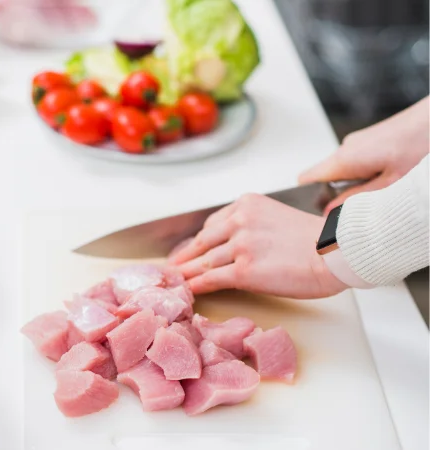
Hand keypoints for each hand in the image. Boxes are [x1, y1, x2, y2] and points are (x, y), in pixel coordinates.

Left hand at [168, 194, 347, 298]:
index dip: (198, 241)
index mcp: (247, 205)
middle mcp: (239, 221)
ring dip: (186, 273)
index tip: (189, 249)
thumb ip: (255, 225)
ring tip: (174, 282)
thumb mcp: (279, 218)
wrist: (336, 252)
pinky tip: (187, 292)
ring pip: (203, 261)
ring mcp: (240, 245)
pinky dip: (196, 286)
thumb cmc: (318, 240)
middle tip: (171, 267)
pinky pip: (210, 279)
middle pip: (203, 242)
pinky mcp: (243, 270)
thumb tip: (238, 243)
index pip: (213, 224)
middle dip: (184, 257)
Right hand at [299, 97, 428, 212]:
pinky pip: (356, 162)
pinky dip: (367, 173)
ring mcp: (356, 142)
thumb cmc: (421, 144)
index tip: (324, 214)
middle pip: (325, 178)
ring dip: (357, 184)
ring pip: (343, 171)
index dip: (310, 199)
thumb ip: (358, 199)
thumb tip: (331, 213)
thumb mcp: (391, 183)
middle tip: (363, 206)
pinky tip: (389, 175)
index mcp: (344, 159)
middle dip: (339, 195)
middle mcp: (345, 148)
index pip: (307, 179)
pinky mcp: (368, 140)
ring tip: (385, 188)